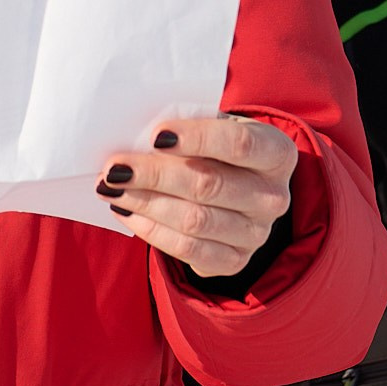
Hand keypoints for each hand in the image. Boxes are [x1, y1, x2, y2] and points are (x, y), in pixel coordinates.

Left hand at [98, 116, 297, 279]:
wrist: (238, 187)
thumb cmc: (219, 148)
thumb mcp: (217, 126)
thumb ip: (189, 124)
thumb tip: (136, 131)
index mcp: (277, 153)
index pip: (239, 144)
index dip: (197, 139)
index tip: (155, 135)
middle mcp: (273, 197)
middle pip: (208, 185)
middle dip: (155, 175)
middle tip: (115, 167)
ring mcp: (256, 234)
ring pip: (193, 221)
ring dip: (145, 203)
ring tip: (110, 187)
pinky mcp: (233, 261)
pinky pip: (186, 250)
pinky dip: (150, 230)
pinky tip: (124, 210)